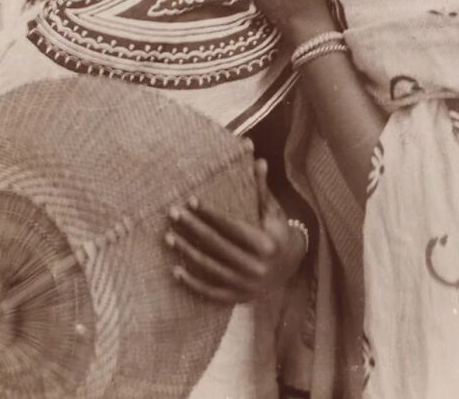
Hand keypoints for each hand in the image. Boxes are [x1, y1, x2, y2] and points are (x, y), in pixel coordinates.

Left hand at [166, 159, 304, 302]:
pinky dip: (192, 283)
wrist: (290, 268)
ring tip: (168, 237)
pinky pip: (211, 292)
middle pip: (216, 245)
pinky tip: (175, 271)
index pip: (231, 226)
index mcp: (265, 244)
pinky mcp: (238, 298)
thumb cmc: (277, 232)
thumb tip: (259, 160)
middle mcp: (256, 267)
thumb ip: (262, 189)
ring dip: (187, 253)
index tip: (191, 200)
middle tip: (172, 213)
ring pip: (210, 268)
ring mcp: (246, 285)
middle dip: (192, 228)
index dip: (210, 213)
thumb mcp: (272, 212)